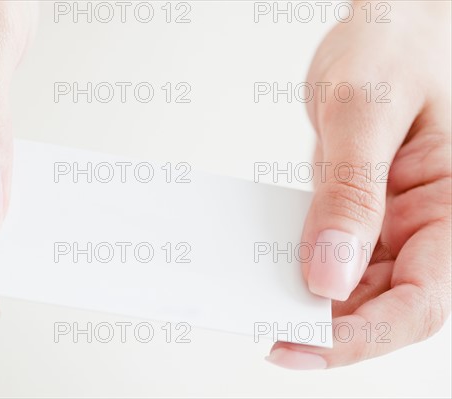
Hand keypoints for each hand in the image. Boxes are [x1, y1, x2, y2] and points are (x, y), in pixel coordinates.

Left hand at [266, 1, 450, 367]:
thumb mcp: (365, 112)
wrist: (388, 25)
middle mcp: (427, 226)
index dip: (363, 336)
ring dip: (309, 301)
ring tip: (257, 300)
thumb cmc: (396, 48)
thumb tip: (328, 275)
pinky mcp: (361, 212)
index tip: (298, 342)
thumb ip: (349, 193)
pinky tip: (268, 265)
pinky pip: (333, 253)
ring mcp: (393, 222)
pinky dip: (301, 265)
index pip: (420, 301)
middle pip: (385, 305)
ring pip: (355, 287)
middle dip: (327, 328)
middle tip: (264, 329)